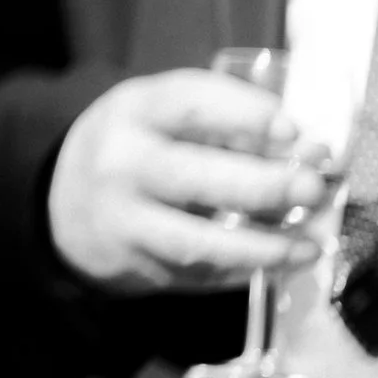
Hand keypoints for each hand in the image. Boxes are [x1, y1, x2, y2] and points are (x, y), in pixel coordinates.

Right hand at [47, 69, 338, 293]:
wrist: (65, 203)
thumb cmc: (137, 149)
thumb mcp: (165, 117)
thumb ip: (231, 127)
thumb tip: (312, 154)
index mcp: (133, 111)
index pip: (187, 104)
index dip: (243, 115)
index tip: (293, 128)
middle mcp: (120, 163)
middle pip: (191, 176)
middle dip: (261, 184)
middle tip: (312, 187)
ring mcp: (123, 219)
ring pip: (195, 241)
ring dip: (261, 246)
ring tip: (309, 246)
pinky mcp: (134, 264)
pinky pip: (198, 273)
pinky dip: (244, 270)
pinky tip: (279, 261)